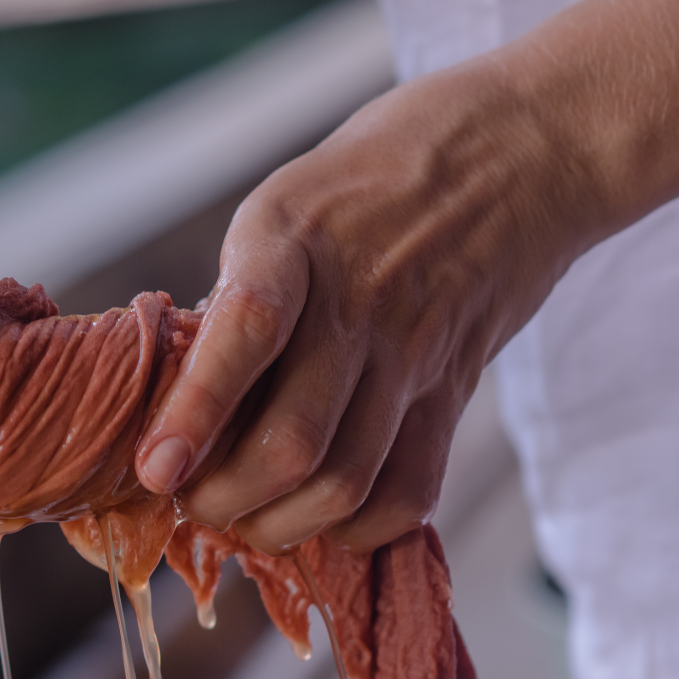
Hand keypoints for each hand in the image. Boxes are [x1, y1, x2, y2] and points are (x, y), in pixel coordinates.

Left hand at [135, 0, 678, 553]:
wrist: (523, 149)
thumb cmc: (373, 178)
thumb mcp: (284, 205)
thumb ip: (242, 295)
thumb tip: (190, 395)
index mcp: (292, 239)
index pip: (245, 334)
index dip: (195, 414)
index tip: (155, 470)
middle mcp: (356, 300)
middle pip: (293, 443)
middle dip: (226, 500)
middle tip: (194, 505)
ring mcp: (414, 351)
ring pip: (346, 481)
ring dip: (282, 526)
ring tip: (248, 524)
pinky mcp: (457, 387)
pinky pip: (412, 489)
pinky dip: (360, 529)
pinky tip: (325, 522)